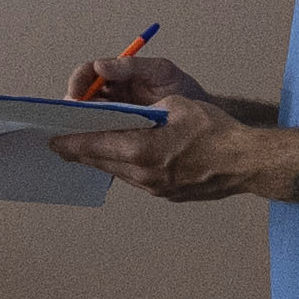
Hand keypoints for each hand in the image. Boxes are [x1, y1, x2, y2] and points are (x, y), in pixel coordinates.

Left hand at [57, 44, 232, 202]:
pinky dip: (120, 165)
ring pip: (114, 172)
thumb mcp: (176, 104)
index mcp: (143, 149)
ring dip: (99, 159)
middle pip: (99, 162)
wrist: (245, 163)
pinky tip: (119, 155)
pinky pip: (132, 178)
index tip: (52, 139)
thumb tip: (117, 105)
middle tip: (61, 142)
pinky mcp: (163, 194)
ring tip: (85, 147)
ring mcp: (153, 188)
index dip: (69, 141)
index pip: (94, 145)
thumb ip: (142, 107)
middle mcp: (144, 174)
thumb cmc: (215, 130)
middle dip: (78, 151)